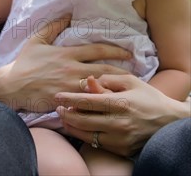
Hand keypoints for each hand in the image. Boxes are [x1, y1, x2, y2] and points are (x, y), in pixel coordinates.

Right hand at [0, 16, 132, 110]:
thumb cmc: (23, 64)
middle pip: (105, 69)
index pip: (98, 50)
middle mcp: (71, 69)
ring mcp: (70, 86)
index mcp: (66, 54)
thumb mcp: (36, 41)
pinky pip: (88, 101)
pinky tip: (111, 103)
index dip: (116, 51)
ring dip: (115, 87)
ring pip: (100, 86)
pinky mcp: (66, 100)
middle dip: (123, 71)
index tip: (129, 53)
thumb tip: (66, 14)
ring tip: (128, 89)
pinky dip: (101, 101)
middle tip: (137, 73)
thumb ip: (52, 27)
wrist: (11, 86)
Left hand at [55, 74, 188, 156]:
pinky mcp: (122, 149)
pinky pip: (97, 143)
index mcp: (121, 103)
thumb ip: (108, 79)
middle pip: (83, 120)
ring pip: (87, 135)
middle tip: (58, 108)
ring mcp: (120, 139)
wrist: (171, 122)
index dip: (69, 99)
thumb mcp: (131, 82)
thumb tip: (88, 81)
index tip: (57, 96)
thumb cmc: (148, 98)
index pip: (87, 101)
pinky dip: (85, 136)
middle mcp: (119, 123)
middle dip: (67, 114)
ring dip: (72, 126)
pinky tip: (79, 128)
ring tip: (65, 118)